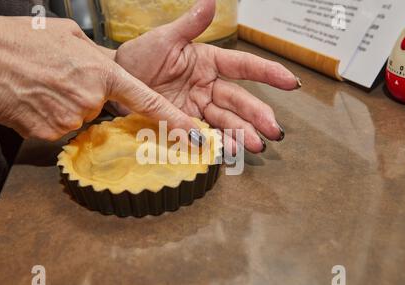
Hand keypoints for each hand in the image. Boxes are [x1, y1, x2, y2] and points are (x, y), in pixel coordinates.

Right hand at [0, 9, 196, 139]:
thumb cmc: (22, 43)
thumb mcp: (70, 38)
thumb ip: (98, 57)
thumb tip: (109, 68)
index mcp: (102, 72)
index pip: (147, 101)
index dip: (172, 120)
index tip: (192, 134)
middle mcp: (91, 99)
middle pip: (104, 108)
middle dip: (91, 97)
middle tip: (63, 79)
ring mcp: (71, 119)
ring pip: (82, 118)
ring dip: (69, 105)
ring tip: (46, 86)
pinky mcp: (51, 134)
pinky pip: (62, 127)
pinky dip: (52, 115)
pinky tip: (36, 99)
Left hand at [115, 0, 299, 152]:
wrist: (113, 83)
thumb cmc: (138, 57)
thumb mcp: (164, 39)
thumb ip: (189, 25)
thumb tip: (211, 0)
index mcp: (207, 62)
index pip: (243, 66)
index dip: (267, 74)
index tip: (290, 83)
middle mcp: (207, 86)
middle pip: (238, 101)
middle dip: (258, 115)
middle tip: (275, 131)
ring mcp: (197, 107)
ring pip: (226, 120)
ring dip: (243, 133)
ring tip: (258, 145)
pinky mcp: (184, 124)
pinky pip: (204, 134)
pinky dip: (217, 142)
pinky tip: (230, 151)